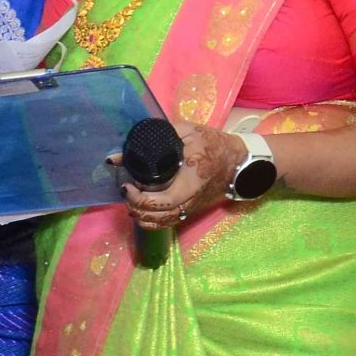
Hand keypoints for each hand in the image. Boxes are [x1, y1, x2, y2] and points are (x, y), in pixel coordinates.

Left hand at [121, 123, 242, 230]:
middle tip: (125, 192)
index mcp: (193, 178)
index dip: (143, 199)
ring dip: (143, 216)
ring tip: (130, 201)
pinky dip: (152, 221)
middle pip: (162, 214)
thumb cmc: (213, 144)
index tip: (127, 186)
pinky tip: (140, 212)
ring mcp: (192, 206)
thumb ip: (157, 138)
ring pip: (164, 222)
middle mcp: (192, 197)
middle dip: (138, 208)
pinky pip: (169, 222)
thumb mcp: (188, 132)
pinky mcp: (190, 209)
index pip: (167, 199)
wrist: (237, 160)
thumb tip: (118, 155)